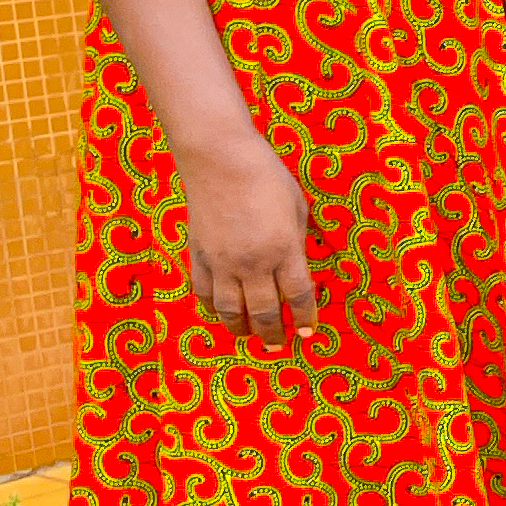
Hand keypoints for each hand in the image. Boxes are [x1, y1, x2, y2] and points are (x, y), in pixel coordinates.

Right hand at [179, 132, 315, 344]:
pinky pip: (204, 293)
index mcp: (284, 249)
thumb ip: (296, 244)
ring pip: (229, 310)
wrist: (219, 160)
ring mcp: (221, 262)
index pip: (298, 295)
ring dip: (241, 329)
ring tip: (251, 337)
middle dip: (273, 334)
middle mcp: (252, 262)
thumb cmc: (266, 178)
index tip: (308, 332)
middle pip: (263, 311)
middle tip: (279, 346)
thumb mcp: (296, 210)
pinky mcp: (198, 256)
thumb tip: (295, 270)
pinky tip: (222, 314)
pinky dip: (213, 309)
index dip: (305, 317)